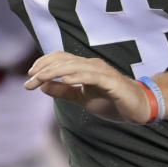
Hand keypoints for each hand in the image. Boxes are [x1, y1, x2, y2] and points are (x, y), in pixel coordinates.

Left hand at [25, 51, 151, 123]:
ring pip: (74, 66)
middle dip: (44, 70)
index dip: (43, 64)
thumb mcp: (82, 98)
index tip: (29, 77)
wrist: (138, 108)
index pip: (60, 59)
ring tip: (40, 79)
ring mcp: (102, 71)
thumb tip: (42, 86)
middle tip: (29, 81)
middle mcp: (92, 65)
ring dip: (55, 72)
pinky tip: (66, 80)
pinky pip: (92, 76)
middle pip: (63, 61)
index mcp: (85, 67)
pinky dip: (78, 76)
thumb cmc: (111, 101)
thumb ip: (64, 92)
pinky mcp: (111, 81)